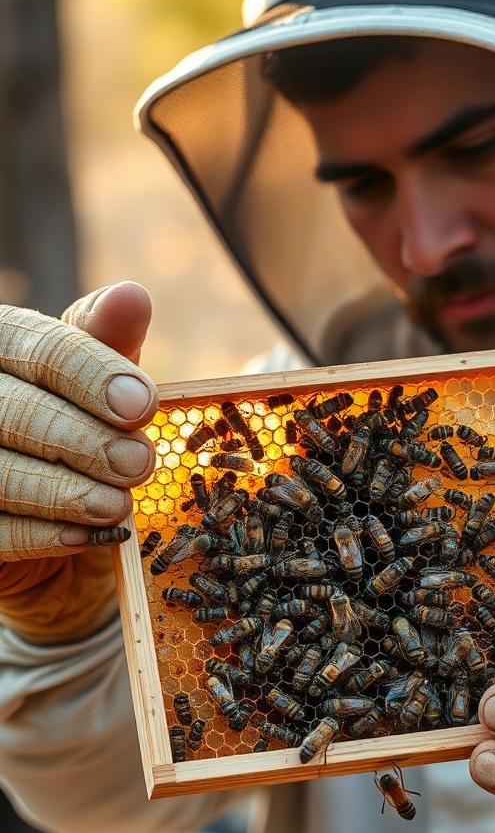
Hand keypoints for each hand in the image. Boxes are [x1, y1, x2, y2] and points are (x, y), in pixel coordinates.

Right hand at [0, 282, 157, 642]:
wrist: (64, 534)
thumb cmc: (86, 439)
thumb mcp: (107, 391)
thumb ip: (114, 345)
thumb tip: (132, 294)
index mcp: (5, 344)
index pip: (40, 345)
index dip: (93, 374)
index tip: (142, 406)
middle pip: (14, 408)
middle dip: (85, 440)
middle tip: (138, 464)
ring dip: (64, 492)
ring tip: (115, 506)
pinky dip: (40, 535)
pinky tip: (82, 537)